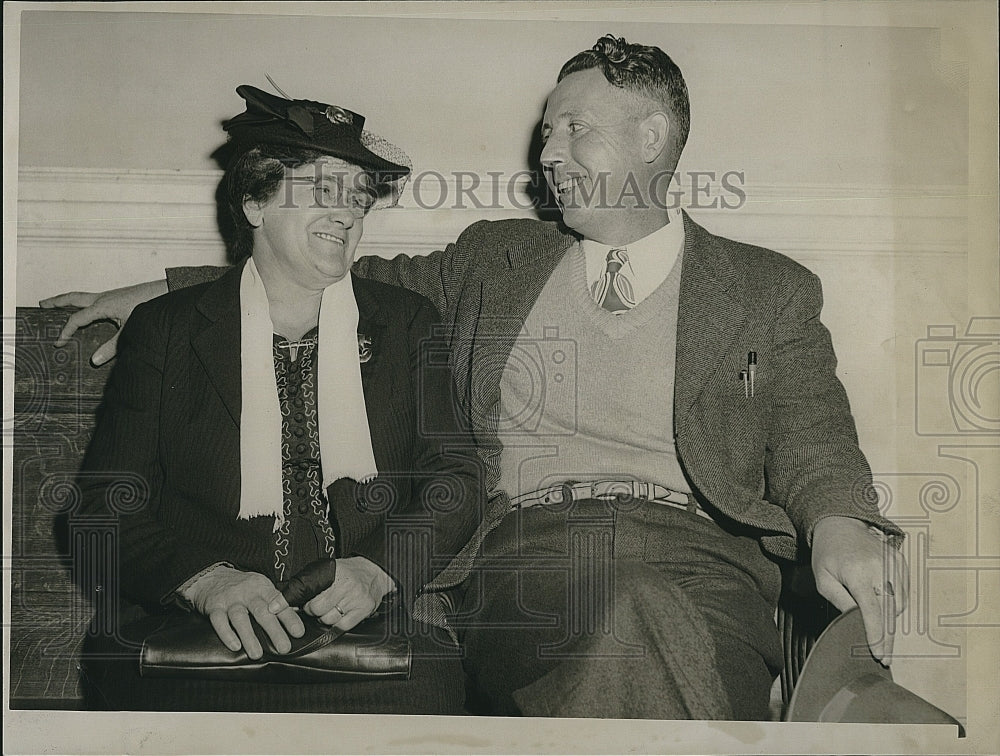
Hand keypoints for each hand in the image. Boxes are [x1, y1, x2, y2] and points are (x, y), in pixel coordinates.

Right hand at [39, 280, 168, 365]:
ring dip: (69, 300)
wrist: (167, 292)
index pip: (76, 319)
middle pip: (73, 297)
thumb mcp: (130, 330)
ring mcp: (111, 295)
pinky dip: (84, 303)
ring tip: (58, 305)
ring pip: (83, 296)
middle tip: (42, 304)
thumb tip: (95, 361)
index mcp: (102, 305)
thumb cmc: (149, 306)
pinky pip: (94, 299)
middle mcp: (103, 297)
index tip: (58, 342)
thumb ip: (112, 347)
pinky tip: (88, 310)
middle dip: (57, 302)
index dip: (66, 331)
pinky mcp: (118, 296)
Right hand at [184, 566, 304, 658]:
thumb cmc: (243, 588)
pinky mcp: (214, 607)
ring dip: (250, 637)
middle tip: (284, 648)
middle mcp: (247, 593)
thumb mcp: (261, 588)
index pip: (279, 602)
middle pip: (262, 611)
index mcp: (262, 588)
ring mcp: (230, 600)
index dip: (290, 618)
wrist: (211, 577)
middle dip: (274, 631)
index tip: (298, 632)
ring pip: (240, 618)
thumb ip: (276, 602)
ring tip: (257, 654)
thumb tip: (296, 620)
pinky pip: (219, 622)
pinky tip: (235, 647)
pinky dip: (227, 634)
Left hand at [302, 557, 394, 631]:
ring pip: (328, 619)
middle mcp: (346, 585)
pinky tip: (340, 616)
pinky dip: (337, 625)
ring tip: (331, 609)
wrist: (375, 572)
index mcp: (335, 573)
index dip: (302, 602)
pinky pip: (342, 626)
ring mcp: (356, 598)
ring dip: (326, 618)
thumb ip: (315, 581)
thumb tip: (295, 597)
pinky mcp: (364, 609)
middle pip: (318, 609)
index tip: (294, 605)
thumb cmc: (352, 572)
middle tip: (319, 606)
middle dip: (314, 610)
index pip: (310, 593)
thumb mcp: (332, 569)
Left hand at [811, 516, 907, 664]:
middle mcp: (880, 569)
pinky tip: (883, 606)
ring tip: (877, 627)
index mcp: (858, 573)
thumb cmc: (828, 552)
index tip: (879, 653)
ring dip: (890, 620)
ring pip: (899, 604)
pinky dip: (896, 604)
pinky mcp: (901, 563)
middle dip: (887, 637)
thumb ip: (839, 601)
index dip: (877, 634)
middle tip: (882, 656)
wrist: (840, 524)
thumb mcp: (823, 578)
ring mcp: (894, 565)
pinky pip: (904, 593)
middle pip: (890, 612)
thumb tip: (856, 620)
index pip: (872, 611)